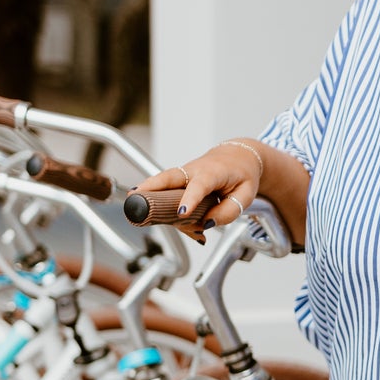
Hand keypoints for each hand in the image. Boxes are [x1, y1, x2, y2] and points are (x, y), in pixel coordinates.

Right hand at [132, 140, 264, 242]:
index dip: (190, 199)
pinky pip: (167, 192)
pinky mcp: (179, 181)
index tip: (182, 213)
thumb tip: (207, 223)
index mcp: (213, 172)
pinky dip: (160, 204)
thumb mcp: (244, 195)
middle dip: (151, 186)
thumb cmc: (242, 175)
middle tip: (135, 197)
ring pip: (164, 184)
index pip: (200, 185)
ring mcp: (184, 174)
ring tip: (136, 208)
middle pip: (169, 176)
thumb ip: (229, 211)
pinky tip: (158, 216)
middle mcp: (194, 170)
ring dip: (149, 194)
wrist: (239, 156)